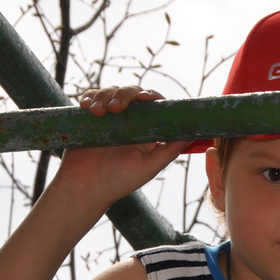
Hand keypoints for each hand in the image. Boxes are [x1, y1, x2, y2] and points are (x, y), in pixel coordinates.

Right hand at [54, 85, 190, 203]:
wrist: (86, 188)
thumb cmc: (119, 181)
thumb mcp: (150, 167)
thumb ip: (171, 150)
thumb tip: (194, 134)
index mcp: (145, 130)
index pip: (153, 104)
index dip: (151, 96)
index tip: (144, 98)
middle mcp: (128, 121)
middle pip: (132, 92)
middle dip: (124, 94)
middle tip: (116, 109)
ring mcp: (108, 118)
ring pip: (110, 92)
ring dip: (104, 96)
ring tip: (98, 112)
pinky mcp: (89, 117)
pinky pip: (91, 98)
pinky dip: (90, 97)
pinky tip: (87, 106)